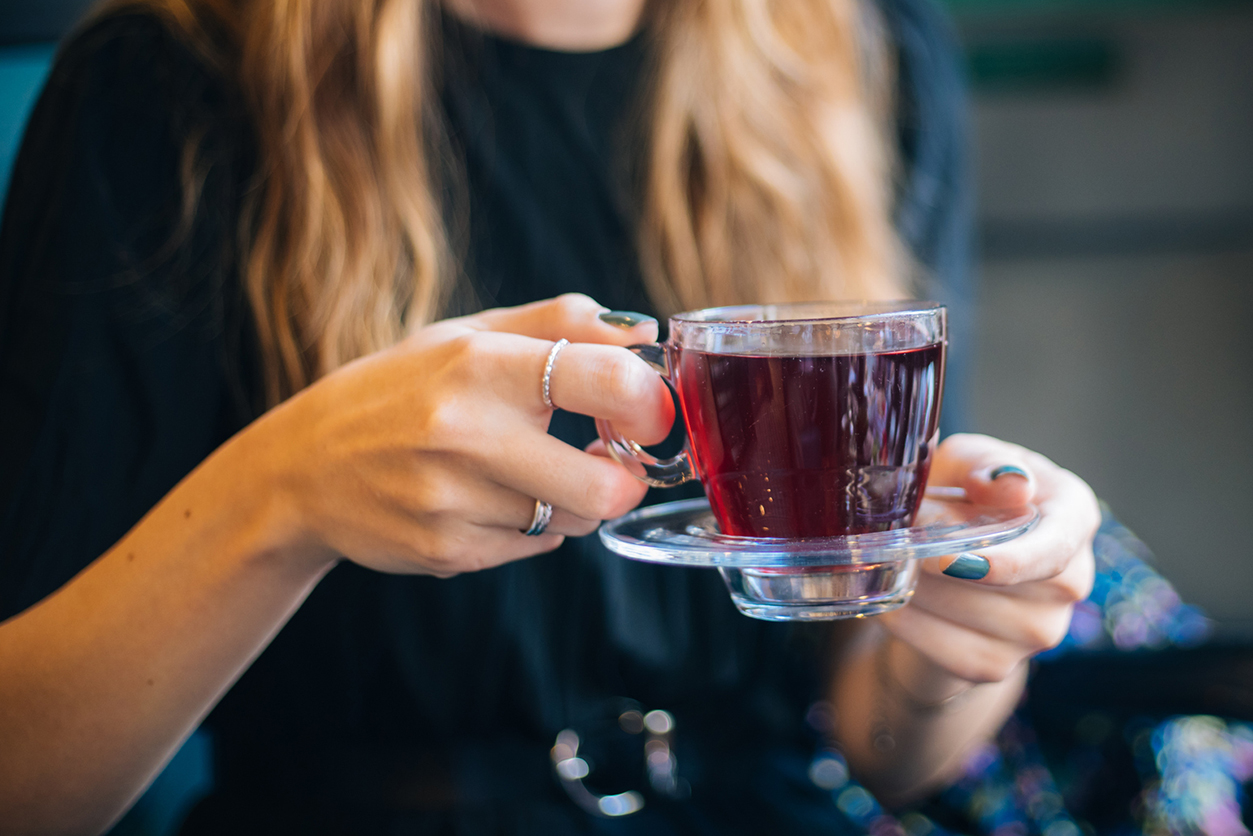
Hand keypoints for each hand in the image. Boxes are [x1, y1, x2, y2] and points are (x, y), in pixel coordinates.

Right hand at [249, 294, 673, 576]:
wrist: (301, 470)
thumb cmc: (398, 390)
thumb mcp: (468, 336)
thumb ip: (561, 323)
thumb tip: (646, 334)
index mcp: (479, 365)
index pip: (607, 381)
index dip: (651, 403)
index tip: (650, 412)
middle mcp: (466, 434)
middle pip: (604, 486)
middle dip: (624, 479)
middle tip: (609, 460)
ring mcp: (453, 501)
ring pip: (572, 519)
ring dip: (571, 499)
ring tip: (527, 470)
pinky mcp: (446, 551)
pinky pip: (534, 545)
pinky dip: (531, 525)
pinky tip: (486, 498)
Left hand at [877, 433, 1099, 699]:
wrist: (941, 563)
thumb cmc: (960, 495)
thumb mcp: (961, 464)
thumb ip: (980, 464)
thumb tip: (1009, 484)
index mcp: (1073, 515)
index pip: (1056, 547)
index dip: (1010, 560)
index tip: (957, 559)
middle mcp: (1071, 579)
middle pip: (1002, 583)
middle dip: (936, 560)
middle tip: (892, 541)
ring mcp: (1040, 630)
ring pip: (968, 614)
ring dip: (916, 588)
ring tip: (888, 561)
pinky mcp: (999, 664)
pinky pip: (947, 650)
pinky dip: (908, 622)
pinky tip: (888, 600)